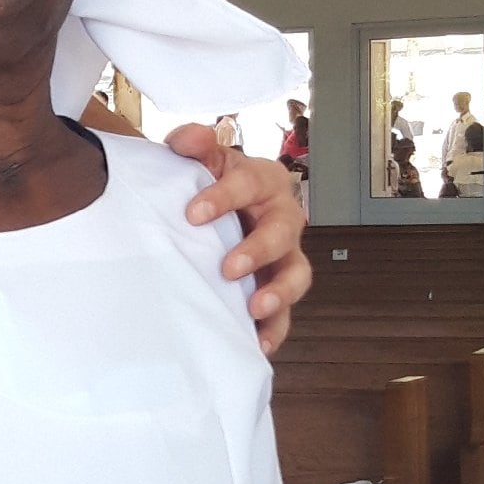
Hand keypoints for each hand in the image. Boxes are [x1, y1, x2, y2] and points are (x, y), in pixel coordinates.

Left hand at [165, 123, 309, 355]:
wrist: (209, 208)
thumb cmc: (207, 182)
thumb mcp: (200, 159)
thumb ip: (193, 145)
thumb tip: (188, 139)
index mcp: (262, 180)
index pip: (248, 183)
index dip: (223, 197)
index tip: (192, 215)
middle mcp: (282, 217)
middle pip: (282, 232)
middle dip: (258, 251)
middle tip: (228, 268)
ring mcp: (283, 255)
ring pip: (296, 273)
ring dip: (279, 292)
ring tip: (255, 310)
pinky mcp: (276, 287)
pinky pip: (285, 312)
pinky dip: (274, 329)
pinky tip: (256, 345)